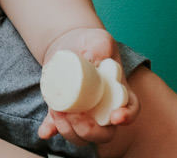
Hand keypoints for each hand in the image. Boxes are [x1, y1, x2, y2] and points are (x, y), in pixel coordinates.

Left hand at [37, 27, 138, 147]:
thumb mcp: (98, 40)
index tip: (115, 116)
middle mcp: (103, 108)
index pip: (131, 109)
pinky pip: (57, 127)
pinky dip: (51, 130)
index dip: (127, 116)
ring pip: (81, 136)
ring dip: (68, 130)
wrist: (67, 43)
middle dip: (91, 131)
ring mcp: (84, 113)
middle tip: (75, 115)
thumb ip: (101, 47)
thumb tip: (95, 61)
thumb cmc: (89, 42)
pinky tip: (45, 131)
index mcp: (118, 92)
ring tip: (57, 111)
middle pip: (105, 133)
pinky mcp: (64, 111)